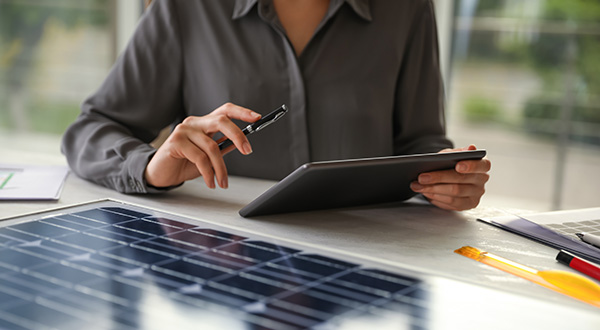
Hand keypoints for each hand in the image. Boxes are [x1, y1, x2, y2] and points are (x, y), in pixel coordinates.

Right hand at [144, 103, 261, 188]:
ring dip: (221, 168)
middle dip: (238, 136)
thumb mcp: (209, 156)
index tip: (257, 118)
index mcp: (204, 123)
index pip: (225, 110)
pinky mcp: (175, 142)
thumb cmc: (184, 163)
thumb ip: (223, 147)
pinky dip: (208, 173)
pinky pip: (200, 157)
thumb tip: (243, 144)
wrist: (161, 174)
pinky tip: (210, 182)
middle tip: (247, 151)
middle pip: (221, 121)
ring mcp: (184, 130)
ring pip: (212, 146)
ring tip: (222, 182)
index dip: (242, 112)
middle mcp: (194, 122)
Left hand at [410, 145, 490, 210]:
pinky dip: (436, 197)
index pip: (482, 165)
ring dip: (433, 190)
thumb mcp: (453, 154)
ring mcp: (476, 194)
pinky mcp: (468, 205)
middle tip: (421, 177)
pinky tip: (425, 193)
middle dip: (439, 178)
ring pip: (454, 193)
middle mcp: (482, 180)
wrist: (450, 176)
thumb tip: (471, 148)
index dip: (471, 166)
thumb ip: (458, 152)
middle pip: (461, 180)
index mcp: (483, 165)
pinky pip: (451, 203)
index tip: (457, 165)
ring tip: (417, 186)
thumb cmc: (452, 163)